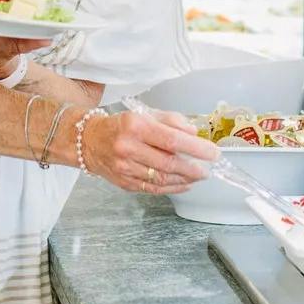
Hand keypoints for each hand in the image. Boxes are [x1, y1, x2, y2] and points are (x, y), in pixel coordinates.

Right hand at [81, 109, 218, 194]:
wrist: (90, 141)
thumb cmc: (122, 126)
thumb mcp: (145, 114)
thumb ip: (171, 120)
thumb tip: (194, 133)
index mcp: (135, 126)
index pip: (172, 139)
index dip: (196, 148)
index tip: (213, 153)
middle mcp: (128, 148)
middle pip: (168, 163)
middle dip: (194, 168)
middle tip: (207, 169)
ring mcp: (125, 168)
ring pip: (162, 179)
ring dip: (185, 179)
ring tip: (198, 175)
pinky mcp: (124, 183)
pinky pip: (153, 189)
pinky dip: (172, 188)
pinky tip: (184, 184)